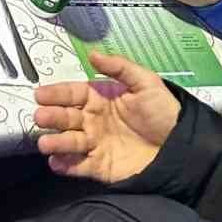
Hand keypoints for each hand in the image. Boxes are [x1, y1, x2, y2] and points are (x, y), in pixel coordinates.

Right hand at [34, 52, 180, 180]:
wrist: (181, 147)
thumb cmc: (162, 111)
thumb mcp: (145, 82)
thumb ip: (119, 67)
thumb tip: (92, 54)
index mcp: (100, 99)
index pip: (73, 93)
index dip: (57, 93)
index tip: (40, 94)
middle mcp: (93, 121)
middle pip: (66, 117)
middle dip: (52, 116)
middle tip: (40, 116)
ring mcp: (96, 144)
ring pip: (69, 142)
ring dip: (55, 141)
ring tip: (45, 142)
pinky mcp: (101, 167)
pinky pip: (79, 166)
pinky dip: (65, 165)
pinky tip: (55, 162)